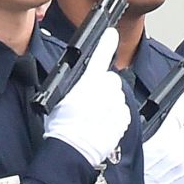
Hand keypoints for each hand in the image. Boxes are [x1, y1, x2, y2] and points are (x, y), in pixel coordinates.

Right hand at [42, 30, 134, 167]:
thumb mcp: (60, 99)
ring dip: (109, 102)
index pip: (100, 56)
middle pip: (110, 80)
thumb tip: (78, 86)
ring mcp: (116, 104)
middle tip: (90, 102)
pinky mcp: (123, 119)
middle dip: (103, 87)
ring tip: (94, 117)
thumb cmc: (62, 127)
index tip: (111, 34)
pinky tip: (102, 124)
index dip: (106, 43)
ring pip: (117, 96)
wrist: (73, 149)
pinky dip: (115, 116)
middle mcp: (106, 90)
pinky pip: (122, 111)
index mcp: (88, 81)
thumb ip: (74, 87)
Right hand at [141, 86, 183, 183]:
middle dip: (175, 132)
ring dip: (179, 146)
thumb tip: (157, 122)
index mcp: (162, 142)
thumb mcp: (133, 147)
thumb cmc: (130, 178)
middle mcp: (177, 152)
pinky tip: (169, 168)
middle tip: (160, 143)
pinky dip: (183, 159)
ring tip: (162, 159)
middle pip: (183, 130)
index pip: (178, 115)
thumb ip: (146, 131)